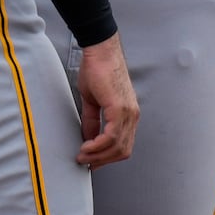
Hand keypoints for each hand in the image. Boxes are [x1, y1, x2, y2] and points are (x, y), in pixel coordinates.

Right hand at [76, 35, 138, 167]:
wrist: (100, 51)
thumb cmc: (97, 70)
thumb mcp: (93, 101)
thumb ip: (92, 121)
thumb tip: (89, 139)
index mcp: (128, 114)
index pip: (123, 145)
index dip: (107, 157)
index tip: (92, 161)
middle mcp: (132, 116)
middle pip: (123, 151)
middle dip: (103, 160)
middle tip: (85, 162)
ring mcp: (128, 113)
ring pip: (118, 146)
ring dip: (98, 155)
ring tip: (82, 156)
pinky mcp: (119, 108)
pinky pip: (111, 136)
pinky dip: (98, 145)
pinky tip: (87, 146)